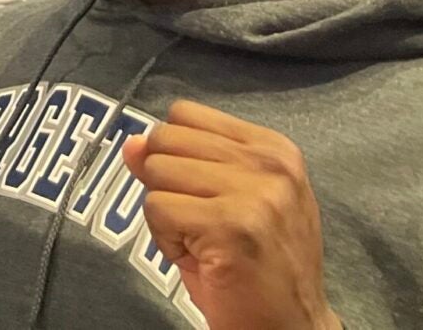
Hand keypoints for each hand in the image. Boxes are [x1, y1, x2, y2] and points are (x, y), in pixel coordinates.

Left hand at [125, 101, 340, 329]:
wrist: (290, 326)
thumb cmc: (256, 265)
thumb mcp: (224, 201)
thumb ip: (179, 163)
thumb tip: (132, 142)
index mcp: (273, 149)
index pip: (184, 114)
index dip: (176, 155)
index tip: (205, 194)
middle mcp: (270, 164)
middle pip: (165, 139)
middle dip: (166, 183)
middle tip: (201, 224)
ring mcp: (254, 193)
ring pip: (156, 172)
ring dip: (166, 214)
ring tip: (203, 242)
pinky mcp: (231, 225)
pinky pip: (156, 209)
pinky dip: (165, 240)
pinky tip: (200, 259)